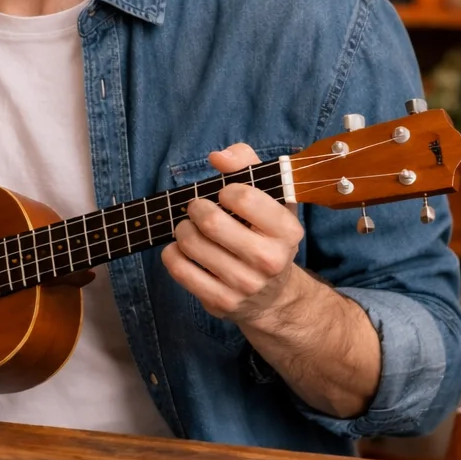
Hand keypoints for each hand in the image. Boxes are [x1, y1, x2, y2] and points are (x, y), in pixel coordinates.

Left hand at [160, 143, 305, 328]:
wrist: (273, 295)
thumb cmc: (266, 235)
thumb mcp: (271, 198)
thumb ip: (247, 165)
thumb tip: (217, 157)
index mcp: (287, 231)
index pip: (245, 197)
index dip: (226, 189)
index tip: (225, 194)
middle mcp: (270, 260)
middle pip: (211, 222)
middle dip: (196, 207)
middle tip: (198, 208)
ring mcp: (245, 285)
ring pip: (192, 245)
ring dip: (182, 229)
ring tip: (189, 227)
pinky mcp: (221, 302)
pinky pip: (180, 270)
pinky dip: (172, 253)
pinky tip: (182, 249)